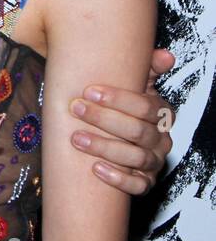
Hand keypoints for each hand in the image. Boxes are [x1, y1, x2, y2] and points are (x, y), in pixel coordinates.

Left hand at [70, 47, 175, 195]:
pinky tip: (96, 169)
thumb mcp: (132, 84)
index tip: (89, 91)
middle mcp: (161, 139)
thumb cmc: (120, 106)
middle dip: (104, 120)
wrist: (115, 136)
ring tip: (77, 138)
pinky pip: (137, 185)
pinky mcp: (145, 182)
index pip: (147, 107)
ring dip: (105, 148)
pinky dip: (118, 178)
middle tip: (76, 109)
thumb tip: (165, 55)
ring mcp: (154, 162)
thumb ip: (146, 68)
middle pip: (138, 131)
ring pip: (136, 158)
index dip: (119, 99)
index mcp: (160, 114)